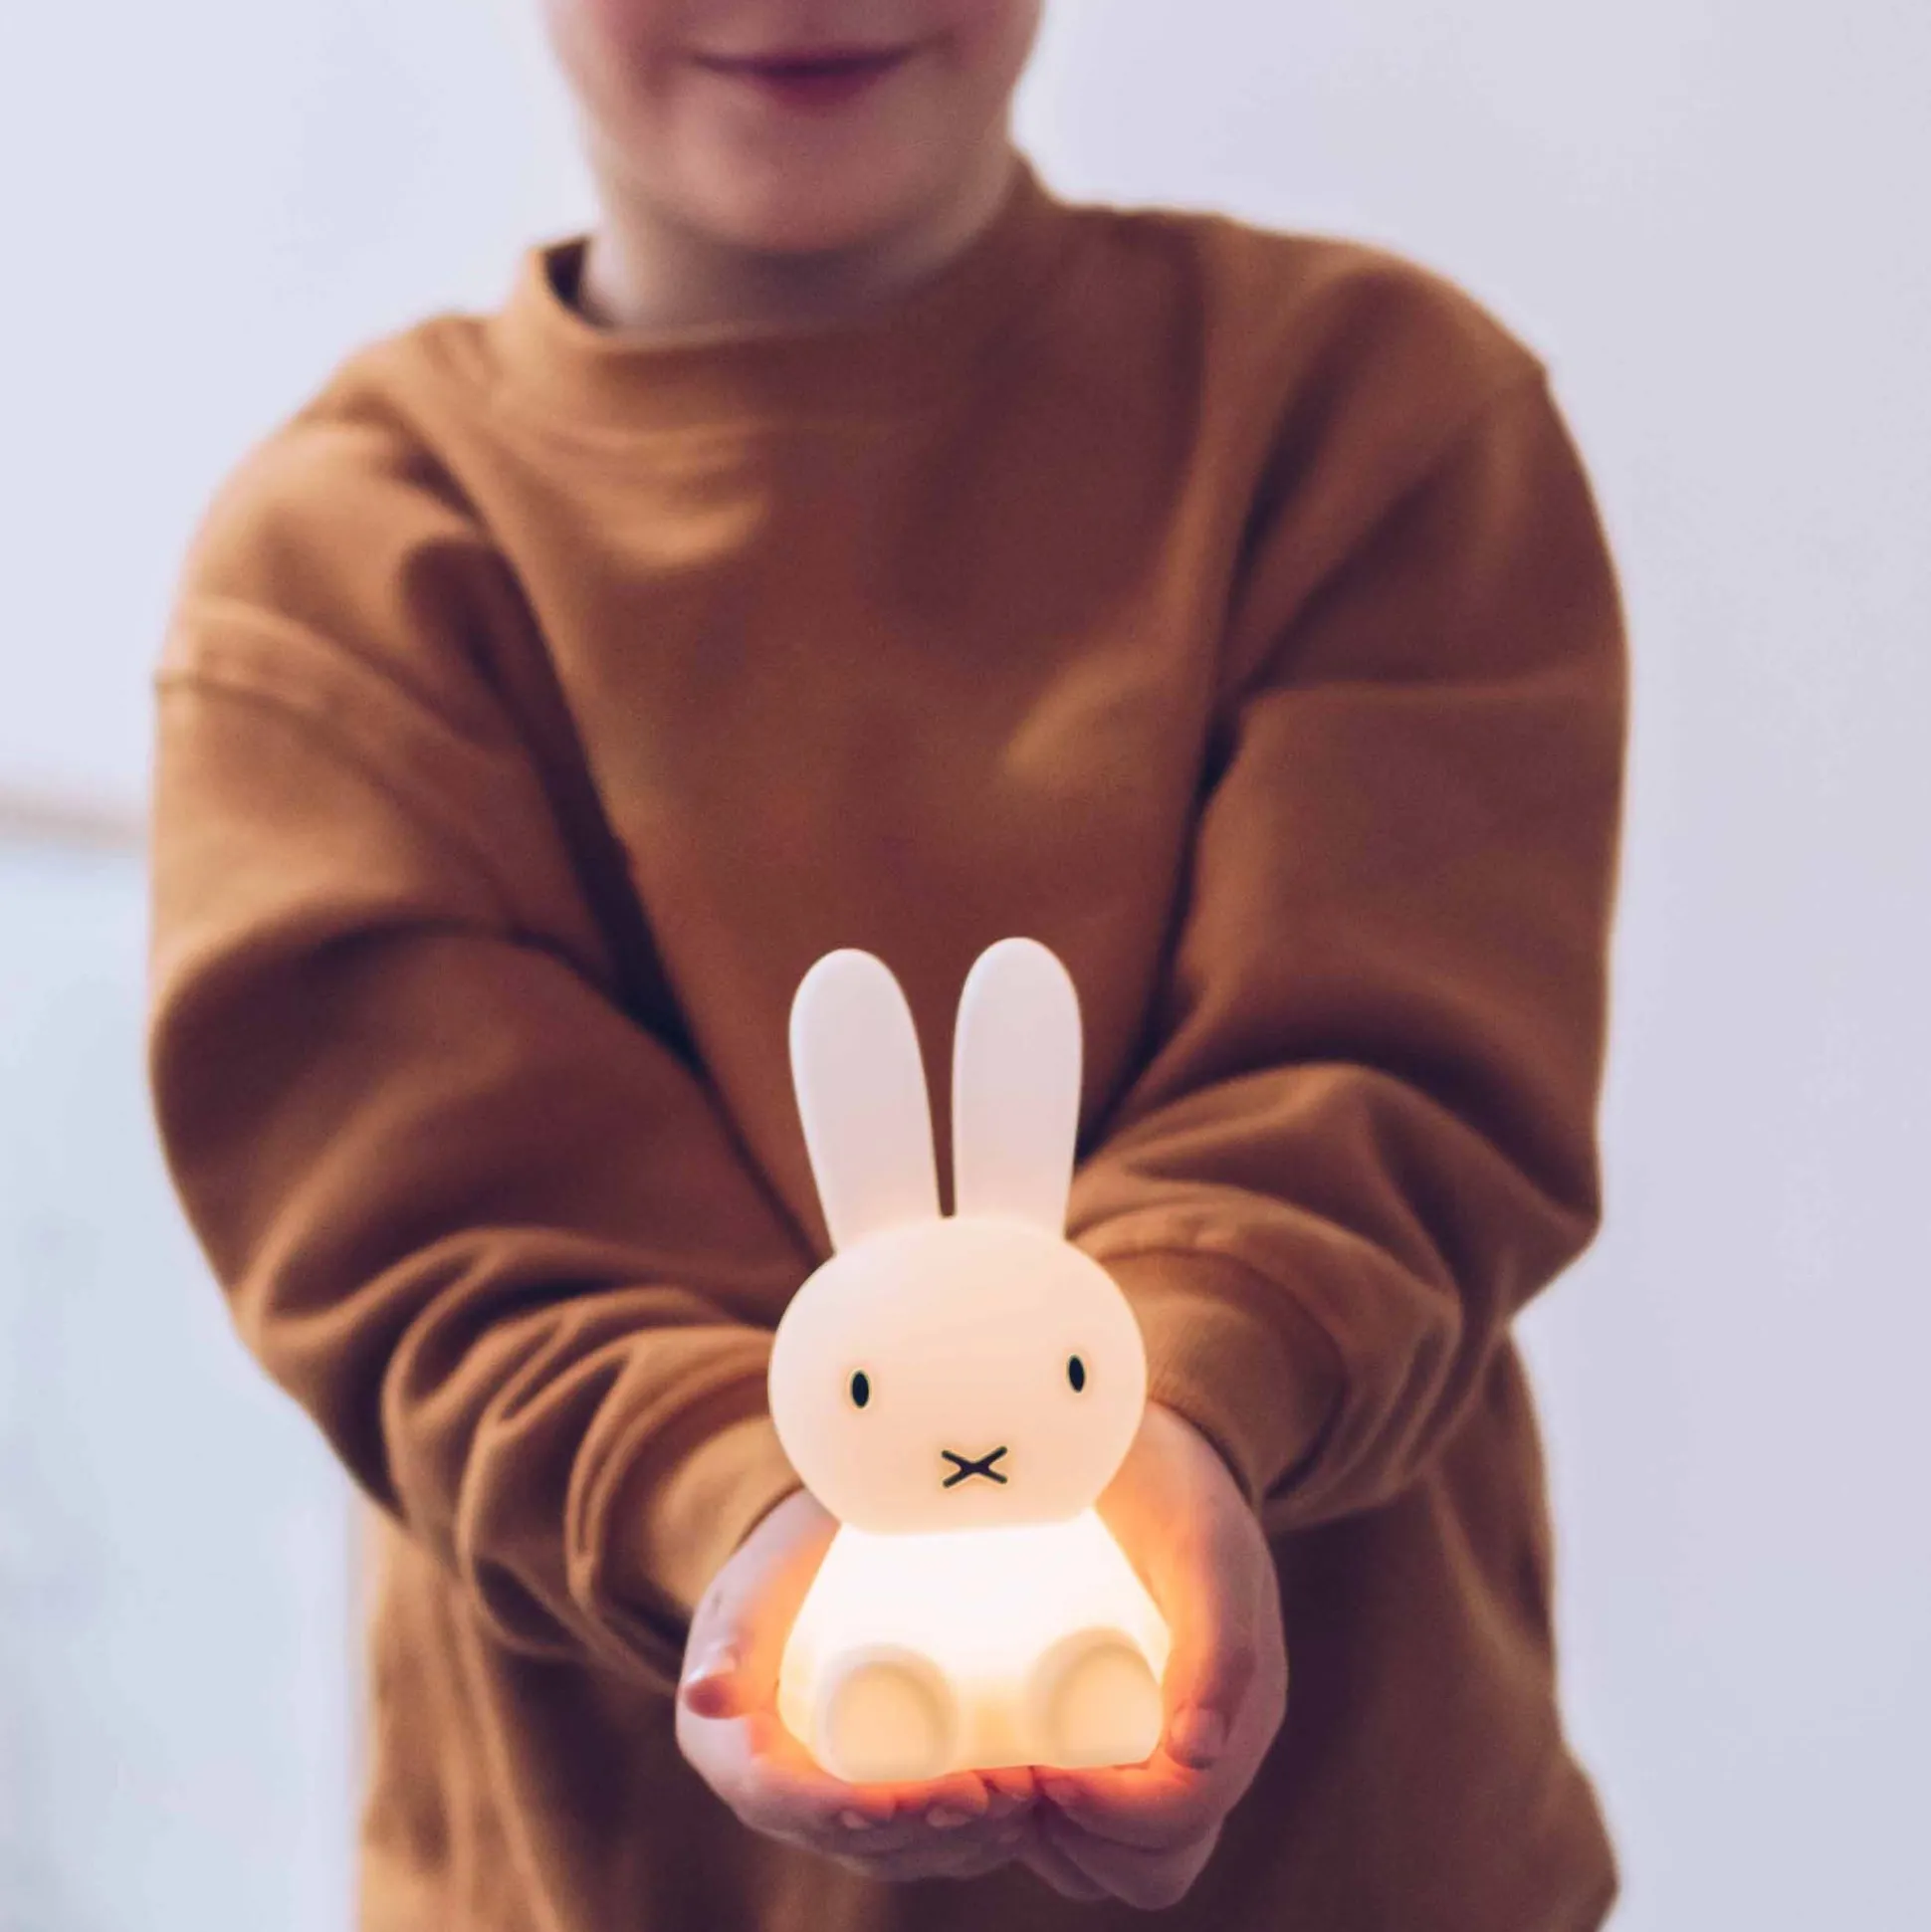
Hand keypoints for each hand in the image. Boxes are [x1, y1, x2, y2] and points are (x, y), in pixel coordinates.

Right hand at [674, 1486, 1040, 1881]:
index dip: (843, 1813)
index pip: (780, 1801)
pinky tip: (1017, 1822)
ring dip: (958, 1842)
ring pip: (888, 1848)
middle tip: (991, 1793)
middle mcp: (771, 1788)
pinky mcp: (870, 1786)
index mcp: (724, 1748)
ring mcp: (824, 1794)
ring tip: (1019, 1803)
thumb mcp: (759, 1584)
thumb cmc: (790, 1555)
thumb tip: (703, 1695)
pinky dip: (967, 1842)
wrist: (822, 1548)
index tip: (907, 1798)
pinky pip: (913, 1839)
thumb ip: (736, 1632)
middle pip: (846, 1837)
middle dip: (921, 1831)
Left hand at [1018, 1401, 1287, 1910]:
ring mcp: (1165, 1745)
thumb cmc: (1177, 1486)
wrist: (1153, 1443)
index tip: (1039, 1770)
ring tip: (995, 1778)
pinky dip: (1046, 1828)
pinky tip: (999, 1777)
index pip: (1180, 1820)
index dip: (1110, 1817)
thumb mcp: (1204, 1545)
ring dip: (1055, 1845)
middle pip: (1152, 1864)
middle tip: (1008, 1777)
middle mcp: (1210, 1745)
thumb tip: (1199, 1752)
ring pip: (1117, 1859)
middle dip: (1078, 1843)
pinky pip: (1091, 1824)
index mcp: (1243, 1712)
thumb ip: (1220, 1637)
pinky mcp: (1120, 1731)